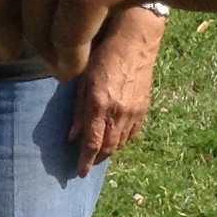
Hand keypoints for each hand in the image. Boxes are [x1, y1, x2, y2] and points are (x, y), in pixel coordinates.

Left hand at [69, 5, 162, 175]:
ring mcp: (134, 111)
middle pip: (108, 147)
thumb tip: (71, 137)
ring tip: (99, 153)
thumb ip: (77, 111)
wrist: (135, 42)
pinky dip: (123, 140)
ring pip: (122, 143)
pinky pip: (134, 133)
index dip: (85, 161)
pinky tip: (115, 138)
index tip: (79, 174)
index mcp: (100, 106)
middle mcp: (118, 112)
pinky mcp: (145, 108)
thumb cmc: (103, 57)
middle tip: (87, 164)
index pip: (92, 143)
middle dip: (97, 159)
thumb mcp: (82, 81)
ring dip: (110, 151)